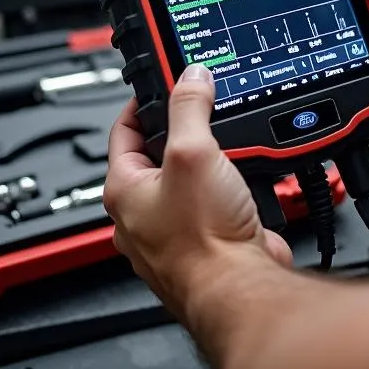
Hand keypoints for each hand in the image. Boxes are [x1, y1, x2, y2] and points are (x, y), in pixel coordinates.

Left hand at [104, 66, 292, 320]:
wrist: (240, 291)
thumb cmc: (202, 240)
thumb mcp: (192, 152)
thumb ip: (189, 107)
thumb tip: (191, 77)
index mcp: (124, 191)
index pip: (123, 131)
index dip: (142, 103)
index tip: (162, 84)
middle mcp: (142, 217)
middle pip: (157, 157)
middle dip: (182, 133)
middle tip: (201, 112)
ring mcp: (174, 235)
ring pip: (189, 183)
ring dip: (209, 164)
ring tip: (227, 147)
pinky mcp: (207, 248)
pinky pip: (214, 208)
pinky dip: (229, 192)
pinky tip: (245, 184)